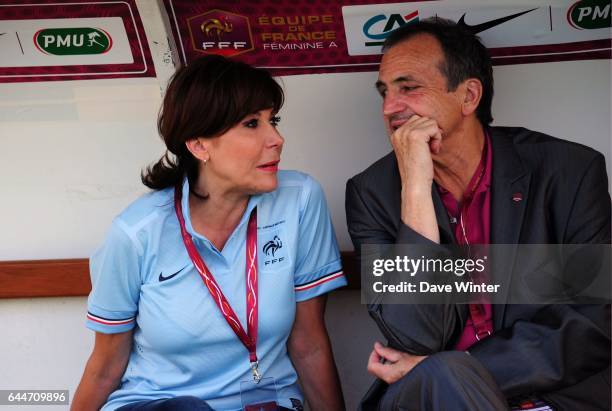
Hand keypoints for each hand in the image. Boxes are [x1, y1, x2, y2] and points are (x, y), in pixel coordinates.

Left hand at [366, 342, 427, 384]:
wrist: (435, 373)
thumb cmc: (422, 366)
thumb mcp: (404, 355)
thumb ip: (388, 351)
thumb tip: (377, 347)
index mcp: (389, 374)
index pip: (372, 367)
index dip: (373, 355)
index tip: (378, 348)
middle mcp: (391, 381)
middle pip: (377, 369)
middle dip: (381, 357)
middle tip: (388, 349)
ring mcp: (396, 382)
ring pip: (385, 370)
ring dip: (388, 361)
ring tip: (399, 354)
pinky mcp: (401, 381)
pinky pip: (392, 372)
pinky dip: (394, 365)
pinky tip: (403, 360)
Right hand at [391, 115, 441, 241]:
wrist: (415, 183)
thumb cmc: (416, 170)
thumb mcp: (412, 149)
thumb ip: (415, 135)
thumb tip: (428, 123)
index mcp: (396, 134)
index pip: (415, 120)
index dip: (425, 132)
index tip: (424, 147)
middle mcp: (399, 131)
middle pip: (423, 119)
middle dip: (430, 132)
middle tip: (429, 149)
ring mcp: (407, 133)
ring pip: (430, 122)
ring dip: (435, 135)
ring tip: (430, 150)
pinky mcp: (416, 135)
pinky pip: (434, 127)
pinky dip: (437, 138)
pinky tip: (433, 150)